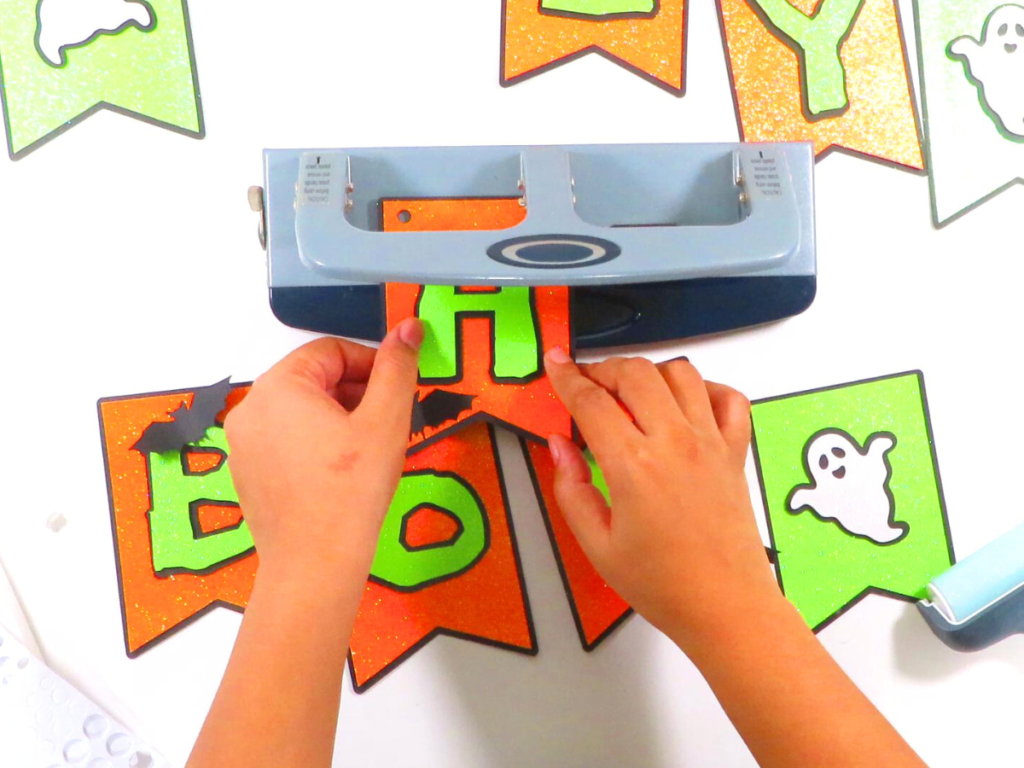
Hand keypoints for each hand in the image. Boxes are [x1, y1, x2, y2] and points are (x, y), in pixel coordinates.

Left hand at [224, 321, 422, 578]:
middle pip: (314, 380)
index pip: (332, 351)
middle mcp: (251, 409)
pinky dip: (317, 446)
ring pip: (301, 412)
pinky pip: (287, 442)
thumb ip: (397, 368)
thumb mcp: (386, 421)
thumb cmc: (350, 493)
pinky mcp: (247, 475)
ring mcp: (244, 445)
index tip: (398, 390)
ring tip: (368, 452)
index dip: (372, 365)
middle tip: (388, 424)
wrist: (316, 566)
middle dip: (356, 394)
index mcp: (278, 387)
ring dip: (339, 420)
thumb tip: (408, 327)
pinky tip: (343, 474)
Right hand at [545, 350, 780, 653]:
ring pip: (681, 373)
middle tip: (587, 384)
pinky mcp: (735, 451)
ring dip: (649, 373)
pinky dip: (705, 388)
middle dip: (604, 369)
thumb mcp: (597, 544)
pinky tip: (685, 405)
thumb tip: (558, 445)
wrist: (725, 606)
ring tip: (631, 393)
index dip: (567, 377)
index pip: (591, 401)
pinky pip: (728, 397)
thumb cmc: (661, 584)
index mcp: (633, 466)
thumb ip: (571, 488)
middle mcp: (674, 442)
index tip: (555, 363)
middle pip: (635, 373)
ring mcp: (710, 442)